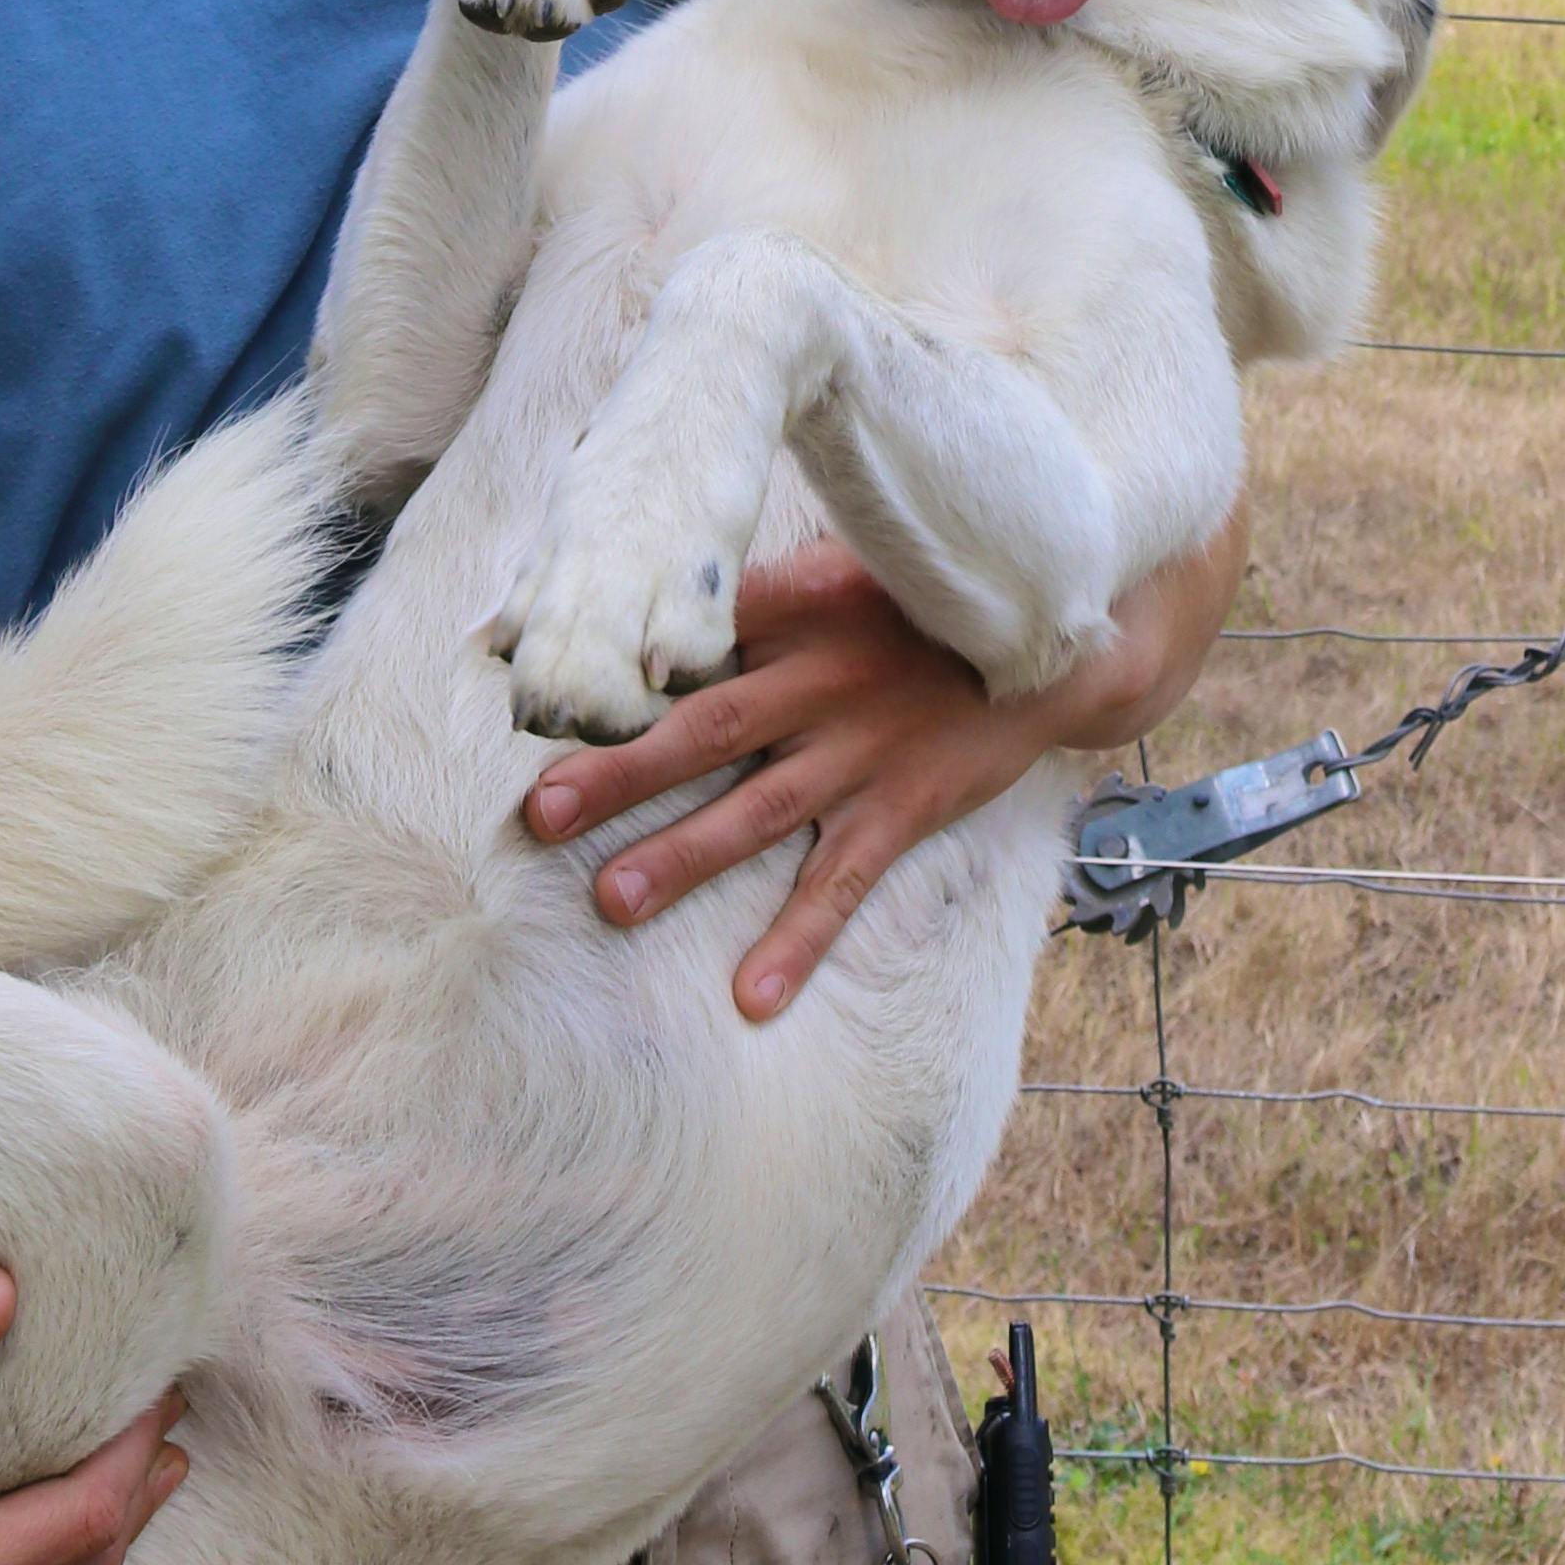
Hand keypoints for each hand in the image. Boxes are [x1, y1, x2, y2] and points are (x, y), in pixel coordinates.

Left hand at [525, 507, 1247, 1020]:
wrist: (1055, 644)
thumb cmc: (924, 604)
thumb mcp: (841, 567)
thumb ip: (749, 594)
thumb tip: (646, 602)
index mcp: (796, 611)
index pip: (685, 630)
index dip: (602, 648)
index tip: (510, 666)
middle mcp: (820, 681)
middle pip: (702, 726)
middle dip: (618, 771)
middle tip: (537, 813)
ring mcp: (863, 750)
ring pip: (757, 808)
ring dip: (684, 856)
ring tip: (611, 900)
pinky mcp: (904, 808)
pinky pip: (840, 883)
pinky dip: (798, 943)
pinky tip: (750, 997)